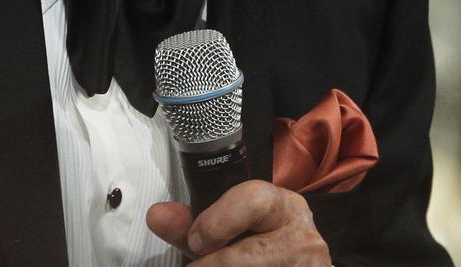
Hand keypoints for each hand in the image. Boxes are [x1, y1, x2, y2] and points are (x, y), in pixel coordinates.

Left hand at [145, 180, 329, 265]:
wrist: (290, 263)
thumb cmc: (255, 247)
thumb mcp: (227, 230)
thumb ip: (191, 224)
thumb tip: (156, 215)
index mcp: (285, 206)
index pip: (252, 200)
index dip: (216, 223)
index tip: (196, 241)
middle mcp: (303, 236)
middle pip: (247, 255)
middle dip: (212, 265)